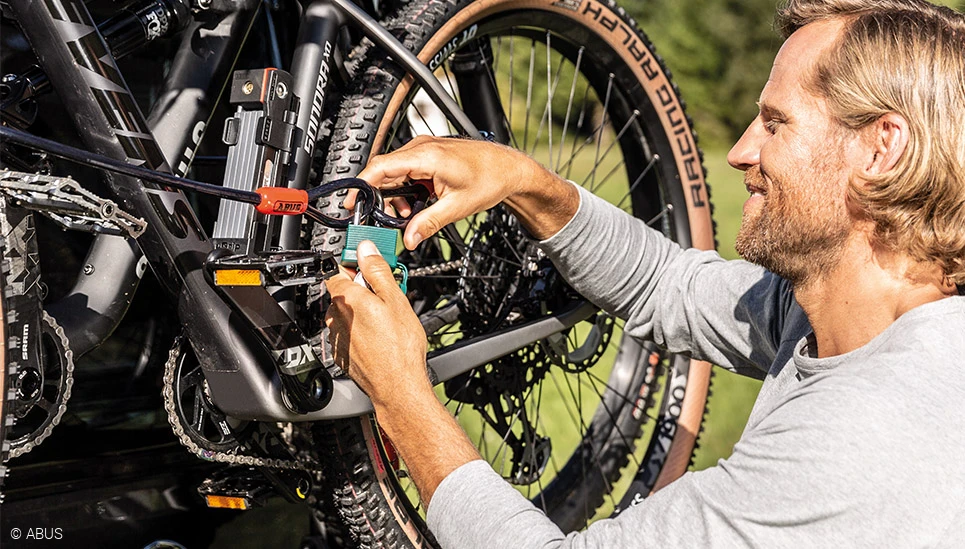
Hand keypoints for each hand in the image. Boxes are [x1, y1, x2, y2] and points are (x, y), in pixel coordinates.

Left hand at [324, 240, 430, 405]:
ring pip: (346, 313)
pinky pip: (348, 333)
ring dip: (362, 311)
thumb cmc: (399, 347)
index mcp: (347, 298)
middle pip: (344, 292)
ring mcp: (336, 336)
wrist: (398, 386)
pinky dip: (360, 330)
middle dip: (363, 290)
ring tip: (386, 319)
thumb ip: (378, 271)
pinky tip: (380, 337)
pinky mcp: (341, 353)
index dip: (355, 265)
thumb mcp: (395, 299)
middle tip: (386, 295)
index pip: (338, 269)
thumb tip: (367, 250)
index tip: (370, 266)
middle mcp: (336, 316)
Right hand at [357, 135, 577, 248]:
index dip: (361, 186)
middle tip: (385, 219)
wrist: (509, 169)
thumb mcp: (456, 208)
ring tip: (410, 214)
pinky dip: (406, 190)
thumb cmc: (490, 178)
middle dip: (381, 198)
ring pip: (394, 173)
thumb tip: (408, 239)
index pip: (380, 167)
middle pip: (383, 172)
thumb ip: (428, 224)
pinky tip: (418, 204)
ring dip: (395, 197)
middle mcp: (421, 149)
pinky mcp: (428, 155)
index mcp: (426, 157)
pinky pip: (405, 172)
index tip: (351, 203)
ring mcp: (424, 150)